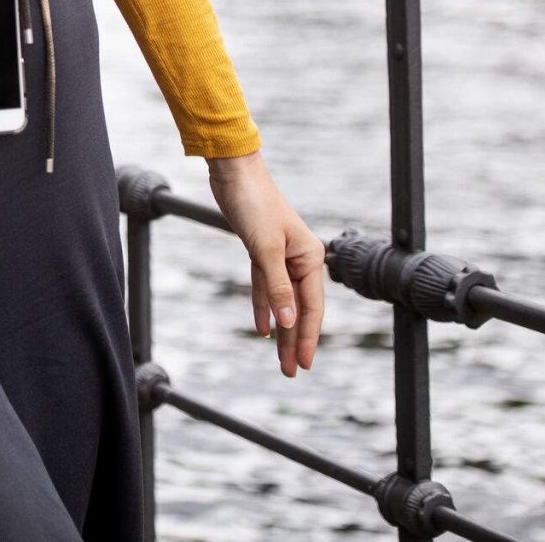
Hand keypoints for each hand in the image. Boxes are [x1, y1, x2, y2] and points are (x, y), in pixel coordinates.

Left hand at [208, 151, 326, 376]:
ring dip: (280, 329)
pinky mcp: (261, 252)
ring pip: (282, 301)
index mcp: (309, 257)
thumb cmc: (253, 204)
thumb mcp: (265, 249)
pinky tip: (263, 328)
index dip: (307, 337)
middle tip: (291, 372)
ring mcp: (280, 256)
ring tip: (280, 359)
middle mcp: (299, 259)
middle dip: (294, 340)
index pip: (310, 307)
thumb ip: (278, 287)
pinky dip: (264, 307)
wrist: (233, 172)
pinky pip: (265, 287)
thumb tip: (288, 323)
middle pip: (298, 308)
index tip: (304, 364)